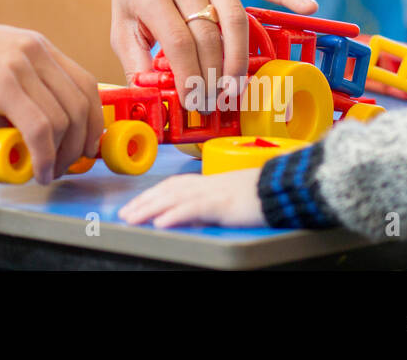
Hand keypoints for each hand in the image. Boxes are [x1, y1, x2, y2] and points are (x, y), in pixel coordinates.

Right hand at [0, 5, 103, 184]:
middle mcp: (35, 50)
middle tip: (66, 166)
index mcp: (37, 45)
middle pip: (81, 104)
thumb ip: (17, 82)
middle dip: (80, 145)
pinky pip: (38, 127)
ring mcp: (19, 64)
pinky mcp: (0, 83)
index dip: (92, 122)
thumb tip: (32, 125)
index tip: (84, 146)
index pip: (86, 85)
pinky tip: (36, 169)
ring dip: (61, 155)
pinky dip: (43, 155)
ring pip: (63, 120)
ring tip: (46, 172)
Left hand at [111, 0, 316, 108]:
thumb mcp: (121, 20)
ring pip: (235, 18)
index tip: (194, 100)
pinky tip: (308, 7)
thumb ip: (133, 58)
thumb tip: (150, 94)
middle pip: (209, 34)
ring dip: (239, 57)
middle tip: (216, 101)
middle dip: (214, 74)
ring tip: (237, 86)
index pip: (178, 40)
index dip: (189, 75)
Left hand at [119, 168, 264, 227]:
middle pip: (166, 191)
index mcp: (206, 181)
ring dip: (149, 208)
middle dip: (143, 202)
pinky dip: (175, 215)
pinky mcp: (223, 203)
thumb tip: (189, 214)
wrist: (283, 188)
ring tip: (131, 219)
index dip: (150, 195)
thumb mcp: (228, 198)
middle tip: (124, 214)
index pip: (170, 187)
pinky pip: (194, 209)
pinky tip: (160, 223)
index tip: (133, 205)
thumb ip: (207, 203)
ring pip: (173, 199)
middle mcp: (205, 184)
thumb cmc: (259, 194)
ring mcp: (213, 192)